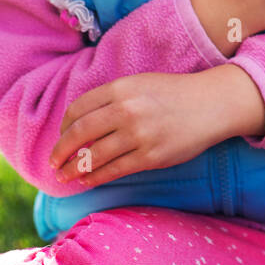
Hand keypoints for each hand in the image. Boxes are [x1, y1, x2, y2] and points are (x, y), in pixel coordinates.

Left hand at [49, 67, 264, 187]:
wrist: (212, 104)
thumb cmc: (174, 94)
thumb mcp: (140, 84)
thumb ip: (112, 99)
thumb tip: (80, 124)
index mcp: (121, 88)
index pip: (78, 109)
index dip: (64, 126)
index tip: (60, 137)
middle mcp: (126, 110)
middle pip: (79, 133)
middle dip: (60, 151)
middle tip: (52, 162)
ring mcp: (138, 135)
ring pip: (93, 155)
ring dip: (74, 168)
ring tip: (64, 176)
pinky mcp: (151, 156)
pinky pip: (114, 170)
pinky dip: (96, 177)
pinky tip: (87, 180)